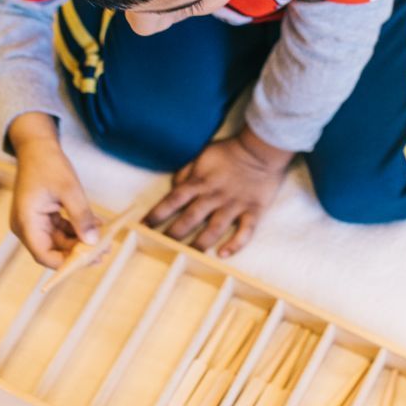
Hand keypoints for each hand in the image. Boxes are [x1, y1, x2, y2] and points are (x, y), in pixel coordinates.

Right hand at [8, 113, 100, 268]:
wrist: (36, 146)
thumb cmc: (48, 164)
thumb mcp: (69, 189)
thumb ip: (81, 217)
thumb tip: (93, 242)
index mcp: (26, 222)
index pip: (43, 255)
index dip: (66, 263)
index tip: (89, 261)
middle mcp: (27, 226)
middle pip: (53, 250)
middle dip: (78, 252)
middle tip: (104, 251)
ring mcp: (34, 222)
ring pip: (59, 242)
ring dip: (80, 241)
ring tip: (104, 241)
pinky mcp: (42, 217)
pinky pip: (61, 230)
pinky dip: (77, 230)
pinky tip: (96, 227)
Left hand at [146, 128, 292, 257]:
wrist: (262, 149)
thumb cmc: (230, 151)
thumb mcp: (202, 155)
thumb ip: (186, 172)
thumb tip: (174, 187)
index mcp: (200, 182)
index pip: (173, 199)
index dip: (157, 213)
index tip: (143, 226)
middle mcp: (214, 196)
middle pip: (189, 218)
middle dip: (173, 234)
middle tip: (160, 247)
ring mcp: (234, 205)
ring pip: (214, 229)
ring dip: (199, 244)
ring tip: (188, 256)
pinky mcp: (253, 210)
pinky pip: (245, 231)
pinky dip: (235, 244)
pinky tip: (222, 254)